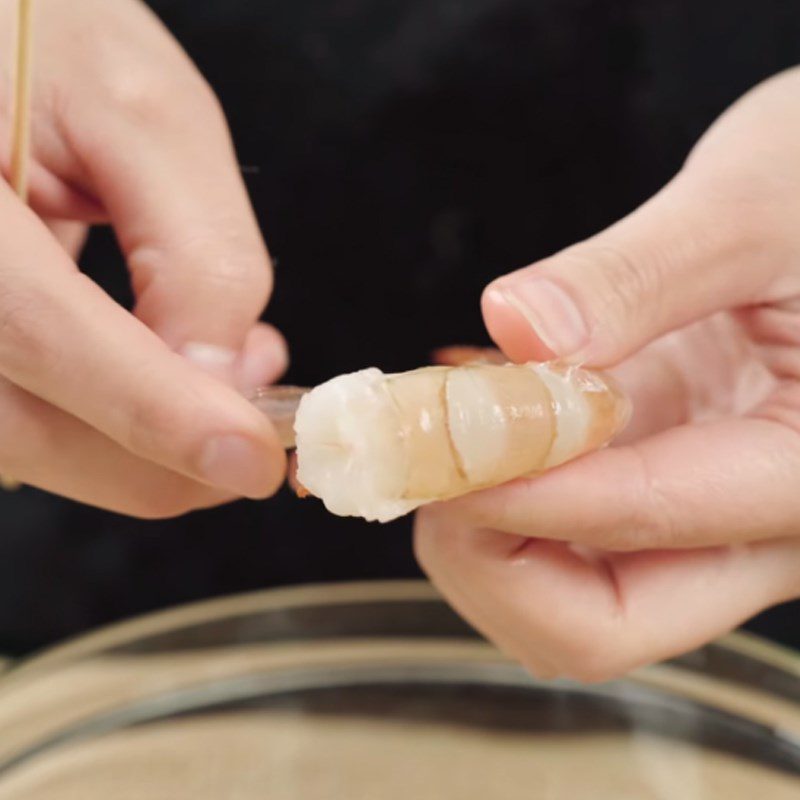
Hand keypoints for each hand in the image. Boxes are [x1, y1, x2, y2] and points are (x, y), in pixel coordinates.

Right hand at [0, 0, 286, 515]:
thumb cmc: (39, 32)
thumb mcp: (144, 114)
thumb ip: (196, 252)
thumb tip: (223, 377)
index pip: (43, 336)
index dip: (160, 415)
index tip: (255, 462)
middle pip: (34, 431)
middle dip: (169, 455)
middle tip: (263, 424)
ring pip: (32, 444)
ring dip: (146, 441)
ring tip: (220, 369)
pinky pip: (29, 416)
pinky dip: (112, 419)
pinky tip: (164, 366)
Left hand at [415, 67, 799, 680]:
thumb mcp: (752, 205)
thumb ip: (638, 275)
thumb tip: (516, 328)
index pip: (645, 517)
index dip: (514, 486)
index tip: (427, 436)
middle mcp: (753, 527)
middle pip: (595, 624)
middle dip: (488, 558)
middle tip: (433, 456)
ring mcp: (692, 518)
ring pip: (563, 599)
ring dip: (479, 535)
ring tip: (448, 426)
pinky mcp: (652, 485)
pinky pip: (557, 539)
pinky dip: (494, 498)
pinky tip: (474, 419)